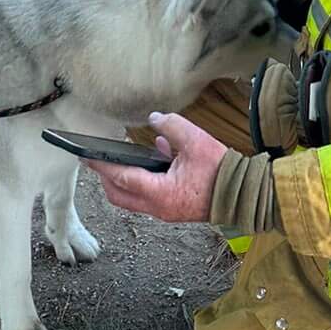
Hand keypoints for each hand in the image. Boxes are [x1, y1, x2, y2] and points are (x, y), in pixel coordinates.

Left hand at [86, 112, 224, 224]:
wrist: (243, 194)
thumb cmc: (221, 171)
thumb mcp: (195, 141)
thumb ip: (171, 126)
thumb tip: (154, 118)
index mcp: (159, 192)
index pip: (121, 178)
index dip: (102, 166)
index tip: (86, 157)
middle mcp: (158, 207)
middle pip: (120, 196)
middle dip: (106, 178)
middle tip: (98, 161)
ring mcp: (165, 211)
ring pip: (133, 198)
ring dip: (124, 179)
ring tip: (122, 158)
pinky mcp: (174, 209)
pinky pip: (149, 196)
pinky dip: (144, 179)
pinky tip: (157, 155)